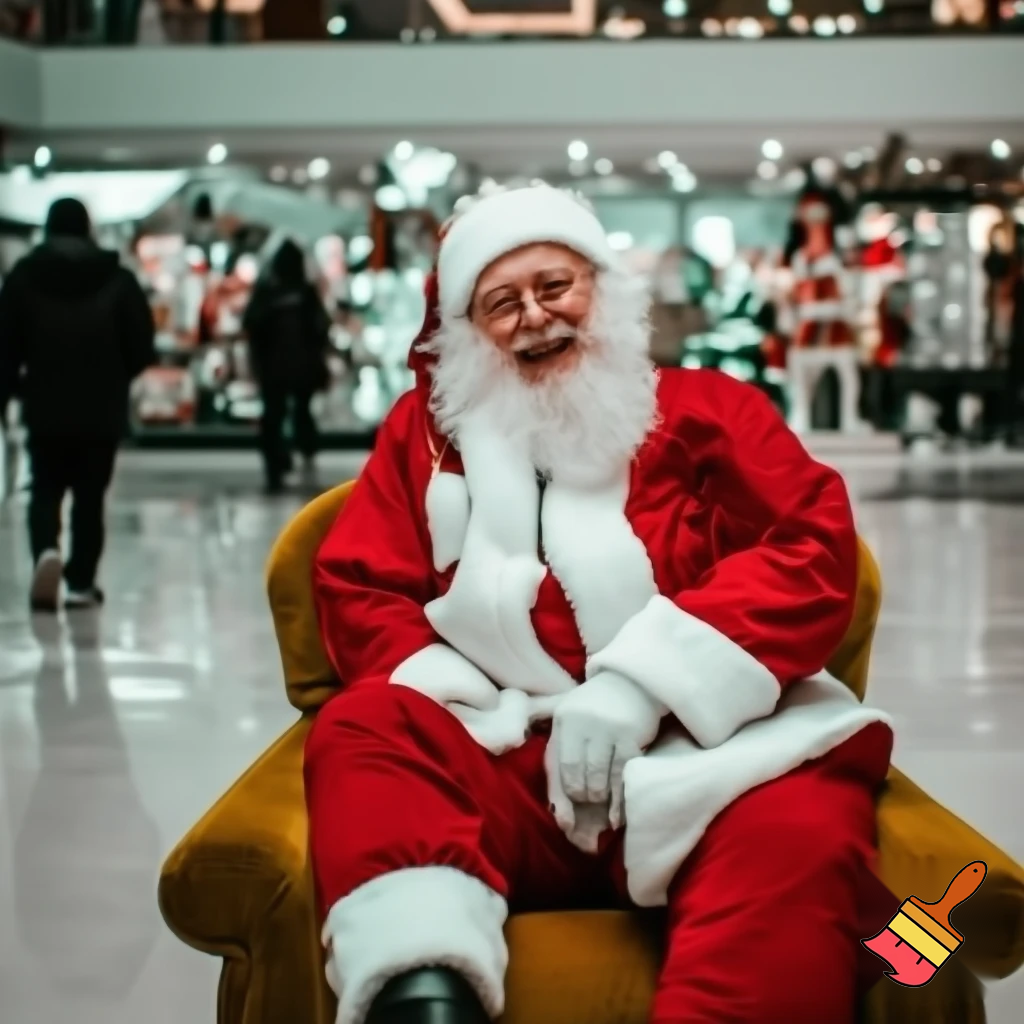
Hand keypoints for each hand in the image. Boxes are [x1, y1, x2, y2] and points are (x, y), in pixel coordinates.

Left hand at [546, 671, 663, 840]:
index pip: (557, 764)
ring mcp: (607, 728)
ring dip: (599, 795)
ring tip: (601, 798)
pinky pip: (621, 774)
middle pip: (576, 773)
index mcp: (564, 718)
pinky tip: (616, 812)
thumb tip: (558, 806)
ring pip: (598, 776)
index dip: (563, 789)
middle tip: (588, 800)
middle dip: (581, 794)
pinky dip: (619, 798)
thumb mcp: (572, 720)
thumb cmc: (597, 708)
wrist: (632, 683)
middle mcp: (583, 721)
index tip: (569, 803)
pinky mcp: (630, 735)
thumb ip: (561, 752)